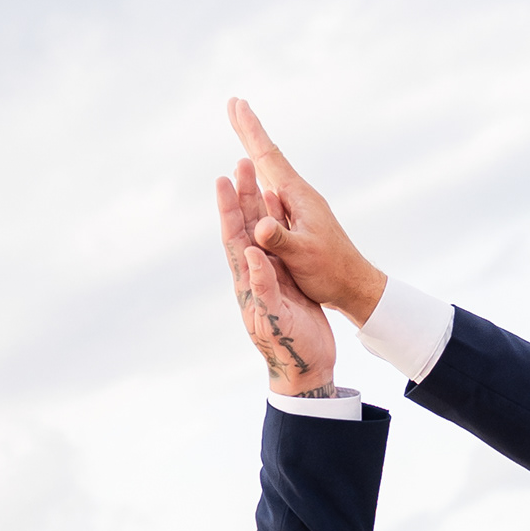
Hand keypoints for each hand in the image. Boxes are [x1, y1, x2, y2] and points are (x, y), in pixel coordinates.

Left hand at [216, 170, 336, 392]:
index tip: (223, 180)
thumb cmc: (289, 349)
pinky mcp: (288, 279)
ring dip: (259, 203)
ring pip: (263, 231)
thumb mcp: (274, 321)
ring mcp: (272, 275)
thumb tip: (252, 254)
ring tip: (258, 174)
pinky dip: (280, 221)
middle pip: (246, 227)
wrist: (306, 368)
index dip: (228, 210)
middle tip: (241, 162)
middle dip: (242, 195)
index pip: (233, 239)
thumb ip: (263, 289)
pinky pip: (282, 242)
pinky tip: (281, 205)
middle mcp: (255, 273)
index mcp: (247, 282)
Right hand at [228, 100, 387, 323]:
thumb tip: (259, 225)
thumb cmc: (330, 271)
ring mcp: (299, 206)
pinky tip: (258, 176)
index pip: (269, 157)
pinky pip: (272, 188)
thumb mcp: (303, 256)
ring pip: (270, 171)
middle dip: (249, 131)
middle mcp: (298, 195)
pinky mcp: (299, 219)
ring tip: (242, 130)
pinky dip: (260, 175)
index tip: (237, 104)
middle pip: (268, 157)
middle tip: (234, 104)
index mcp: (298, 197)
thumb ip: (280, 239)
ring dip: (254, 150)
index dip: (251, 131)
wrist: (354, 284)